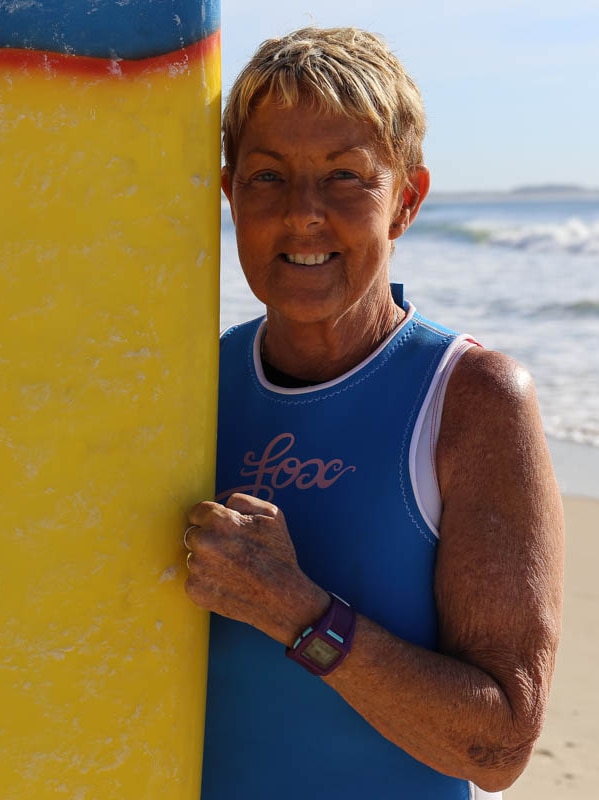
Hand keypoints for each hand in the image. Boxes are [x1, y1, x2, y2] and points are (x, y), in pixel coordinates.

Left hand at [184, 493, 328, 644]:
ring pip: (194, 558)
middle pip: (193, 534)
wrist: (281, 598)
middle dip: (208, 540)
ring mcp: (197, 568)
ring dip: (207, 561)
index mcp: (218, 520)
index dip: (210, 519)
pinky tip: (227, 583)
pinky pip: (194, 580)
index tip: (221, 529)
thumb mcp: (272, 515)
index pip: (197, 512)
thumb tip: (224, 504)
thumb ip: (242, 501)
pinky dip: (207, 582)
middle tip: (231, 552)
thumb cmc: (278, 555)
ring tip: (233, 569)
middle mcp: (203, 542)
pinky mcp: (195, 590)